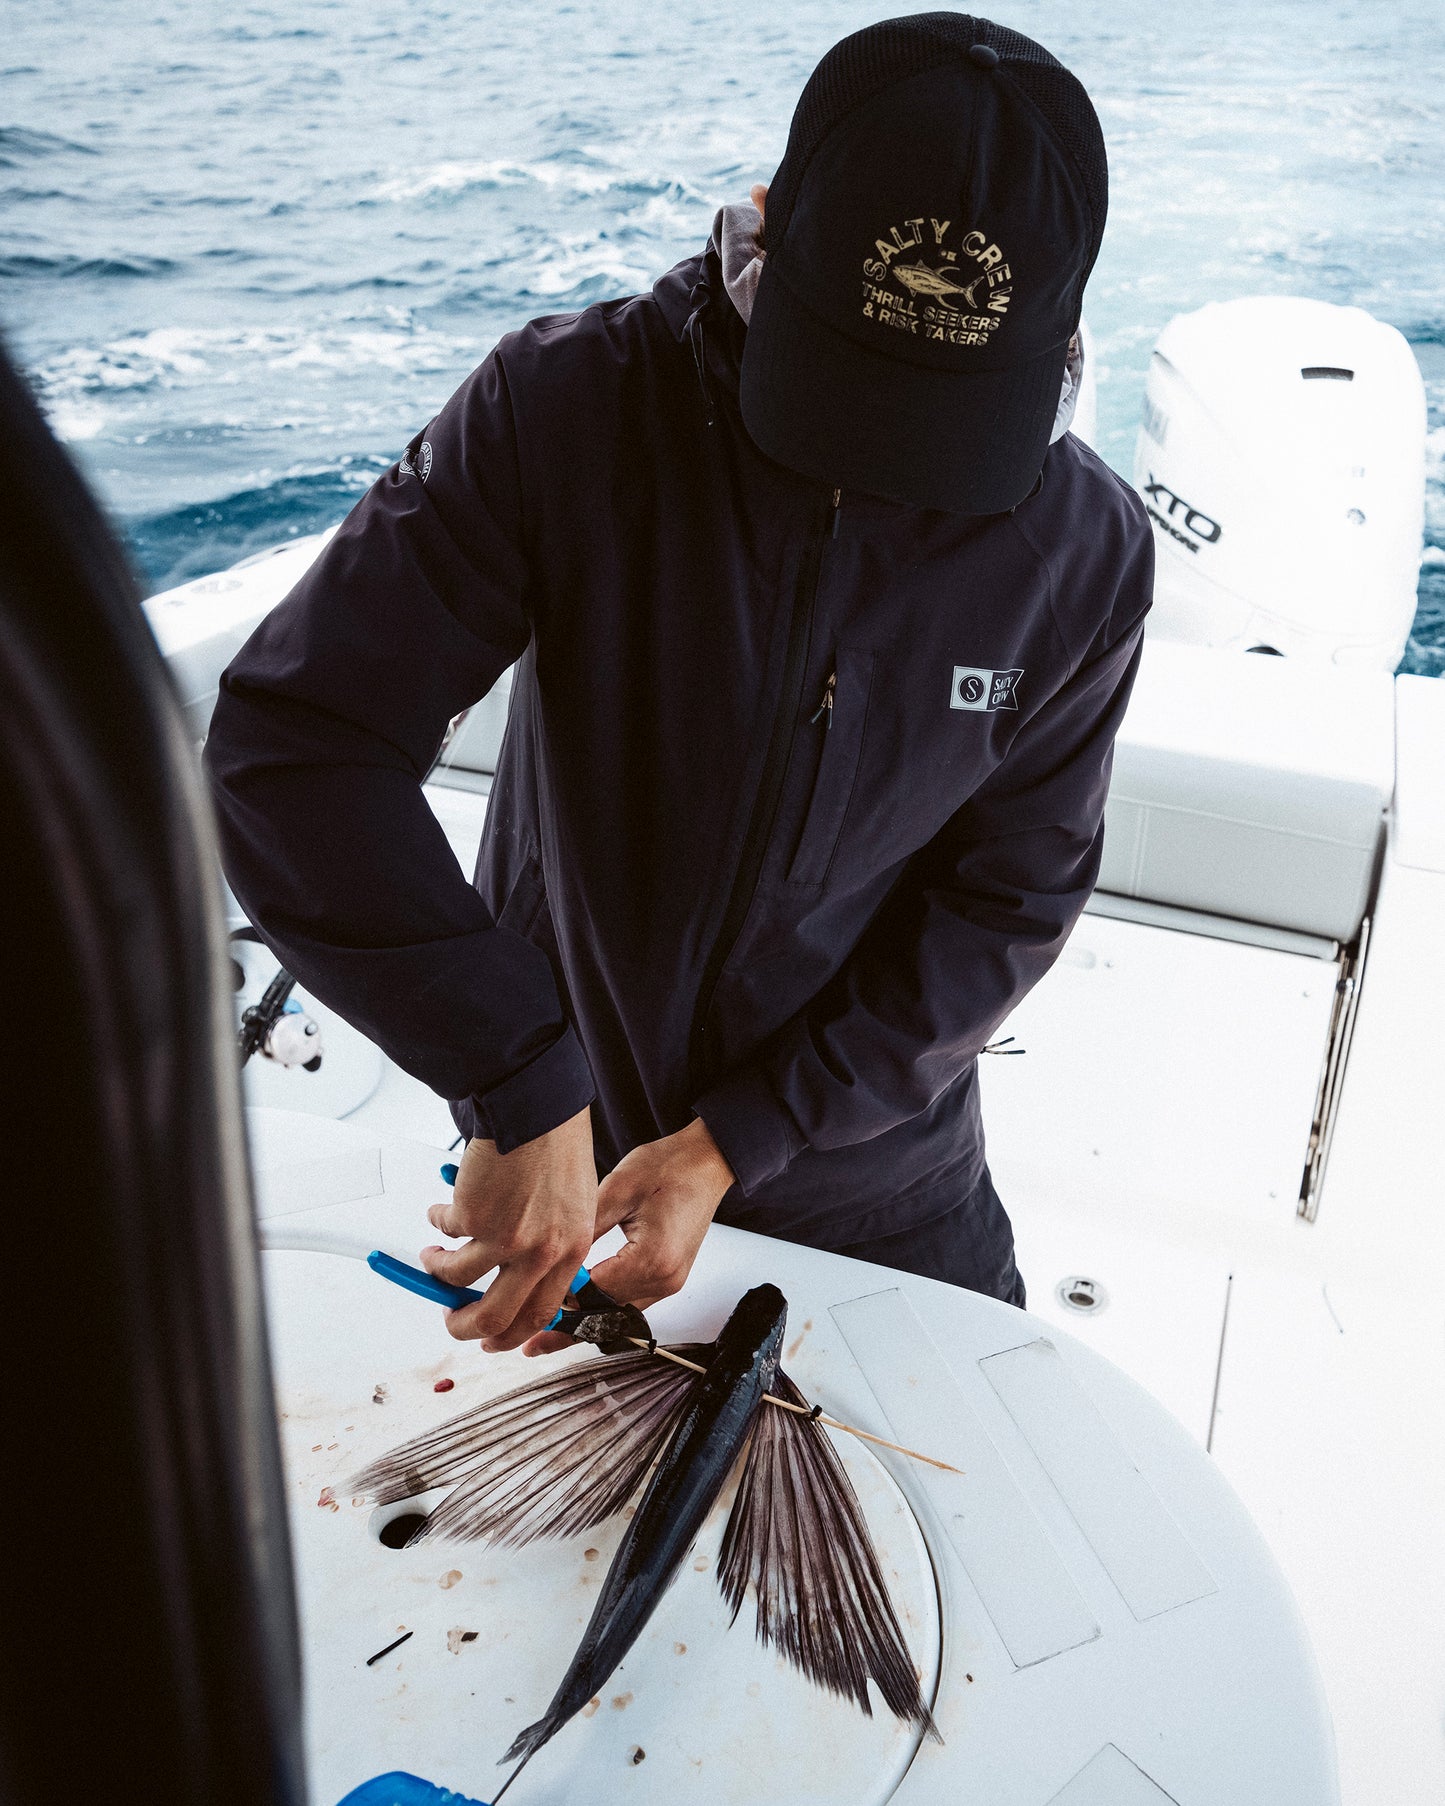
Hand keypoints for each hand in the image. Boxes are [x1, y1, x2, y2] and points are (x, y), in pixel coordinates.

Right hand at [420, 1106, 596, 1351]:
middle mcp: (542, 1252)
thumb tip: (516, 1277)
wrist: (537, 1104)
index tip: (492, 1338)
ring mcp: (506, 1238)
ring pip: (456, 1279)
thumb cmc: (557, 1143)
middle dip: (463, 1327)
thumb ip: (552, 1243)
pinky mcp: (473, 1217)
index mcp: (572, 1250)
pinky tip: (440, 1211)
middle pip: (495, 1317)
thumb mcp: (573, 1204)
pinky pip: (445, 1234)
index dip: (511, 1333)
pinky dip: (437, 1225)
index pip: (542, 1313)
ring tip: (432, 1256)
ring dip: (437, 1270)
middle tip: (449, 1318)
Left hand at [522, 1118, 735, 1355]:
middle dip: (568, 1329)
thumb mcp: (617, 1190)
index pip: (594, 1295)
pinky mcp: (670, 1277)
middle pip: (607, 1317)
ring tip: (549, 1331)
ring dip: (586, 1322)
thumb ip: (583, 1230)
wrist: (706, 1162)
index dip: (559, 1305)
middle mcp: (665, 1279)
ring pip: (618, 1315)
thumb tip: (548, 1261)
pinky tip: (580, 1307)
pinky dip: (604, 1307)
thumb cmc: (668, 1167)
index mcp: (652, 1258)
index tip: (528, 1315)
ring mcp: (671, 1282)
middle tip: (532, 1343)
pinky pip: (630, 1302)